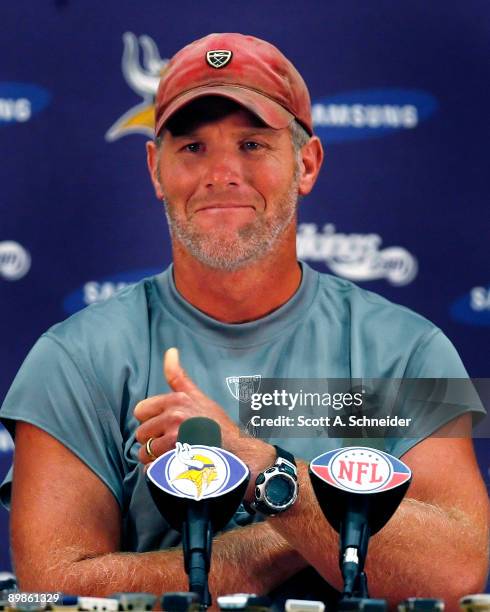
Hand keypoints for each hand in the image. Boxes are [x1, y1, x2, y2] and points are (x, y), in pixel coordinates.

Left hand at [134, 348, 241, 463]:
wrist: (238, 453)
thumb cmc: (217, 425)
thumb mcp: (198, 396)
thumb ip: (178, 377)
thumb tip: (170, 351)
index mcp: (177, 400)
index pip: (140, 411)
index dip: (152, 420)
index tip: (168, 424)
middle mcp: (175, 418)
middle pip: (140, 433)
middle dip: (153, 440)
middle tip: (175, 442)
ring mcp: (176, 440)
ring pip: (144, 453)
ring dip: (155, 457)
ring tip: (175, 454)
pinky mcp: (176, 462)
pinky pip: (151, 469)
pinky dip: (159, 472)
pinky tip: (174, 467)